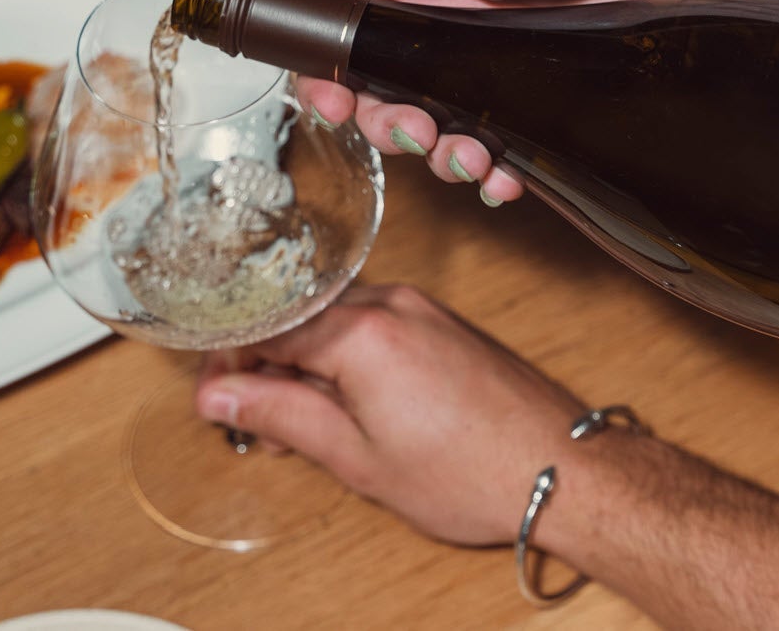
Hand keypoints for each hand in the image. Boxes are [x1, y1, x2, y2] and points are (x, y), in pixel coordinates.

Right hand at [194, 282, 588, 544]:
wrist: (563, 470)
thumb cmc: (472, 472)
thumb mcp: (358, 458)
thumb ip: (283, 416)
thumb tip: (220, 396)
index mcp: (361, 332)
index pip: (265, 328)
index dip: (229, 366)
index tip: (215, 401)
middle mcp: (393, 304)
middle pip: (299, 320)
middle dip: (269, 370)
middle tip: (262, 429)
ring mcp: (424, 310)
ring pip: (336, 324)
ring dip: (310, 368)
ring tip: (312, 430)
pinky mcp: (445, 324)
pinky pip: (375, 328)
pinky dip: (350, 362)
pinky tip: (355, 409)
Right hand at [298, 0, 741, 204]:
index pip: (361, 42)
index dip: (341, 81)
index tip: (335, 109)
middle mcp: (460, 22)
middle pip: (398, 97)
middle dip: (395, 126)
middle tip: (417, 133)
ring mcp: (508, 60)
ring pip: (452, 128)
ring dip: (447, 155)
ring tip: (469, 158)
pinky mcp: (554, 89)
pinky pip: (512, 144)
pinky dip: (501, 168)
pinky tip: (506, 177)